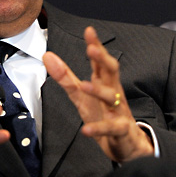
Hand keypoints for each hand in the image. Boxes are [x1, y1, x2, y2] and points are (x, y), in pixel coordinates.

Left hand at [43, 26, 153, 162]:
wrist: (127, 144)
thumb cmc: (105, 115)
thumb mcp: (81, 96)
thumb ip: (65, 77)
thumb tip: (48, 56)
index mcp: (104, 82)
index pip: (100, 61)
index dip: (96, 45)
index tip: (89, 31)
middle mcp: (113, 93)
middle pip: (111, 72)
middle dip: (103, 59)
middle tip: (92, 48)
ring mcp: (118, 111)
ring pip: (112, 97)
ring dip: (99, 90)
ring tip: (85, 85)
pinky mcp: (120, 130)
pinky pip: (111, 128)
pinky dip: (99, 128)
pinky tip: (86, 130)